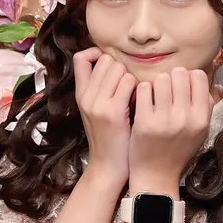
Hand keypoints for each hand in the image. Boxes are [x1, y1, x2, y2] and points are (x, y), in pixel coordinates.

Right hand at [73, 48, 137, 188]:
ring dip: (132, 77)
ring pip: (119, 68)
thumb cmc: (111, 138)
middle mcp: (85, 96)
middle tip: (129, 86)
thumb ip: (101, 89)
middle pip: (105, 59)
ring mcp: (97, 104)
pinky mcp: (113, 112)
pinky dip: (139, 87)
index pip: (81, 58)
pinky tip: (141, 101)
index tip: (112, 65)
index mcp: (80, 94)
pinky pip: (129, 82)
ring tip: (135, 95)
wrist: (109, 167)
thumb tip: (116, 64)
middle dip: (121, 68)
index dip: (97, 54)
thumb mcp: (97, 111)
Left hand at [128, 67, 213, 190]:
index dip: (188, 77)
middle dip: (171, 78)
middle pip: (179, 73)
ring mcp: (165, 120)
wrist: (157, 176)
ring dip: (155, 84)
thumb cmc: (178, 150)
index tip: (181, 86)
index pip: (198, 76)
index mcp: (202, 118)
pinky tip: (143, 101)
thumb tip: (198, 77)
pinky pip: (143, 89)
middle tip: (166, 91)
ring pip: (160, 79)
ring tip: (154, 96)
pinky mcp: (144, 122)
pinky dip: (142, 91)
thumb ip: (205, 105)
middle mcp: (186, 118)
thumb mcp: (201, 131)